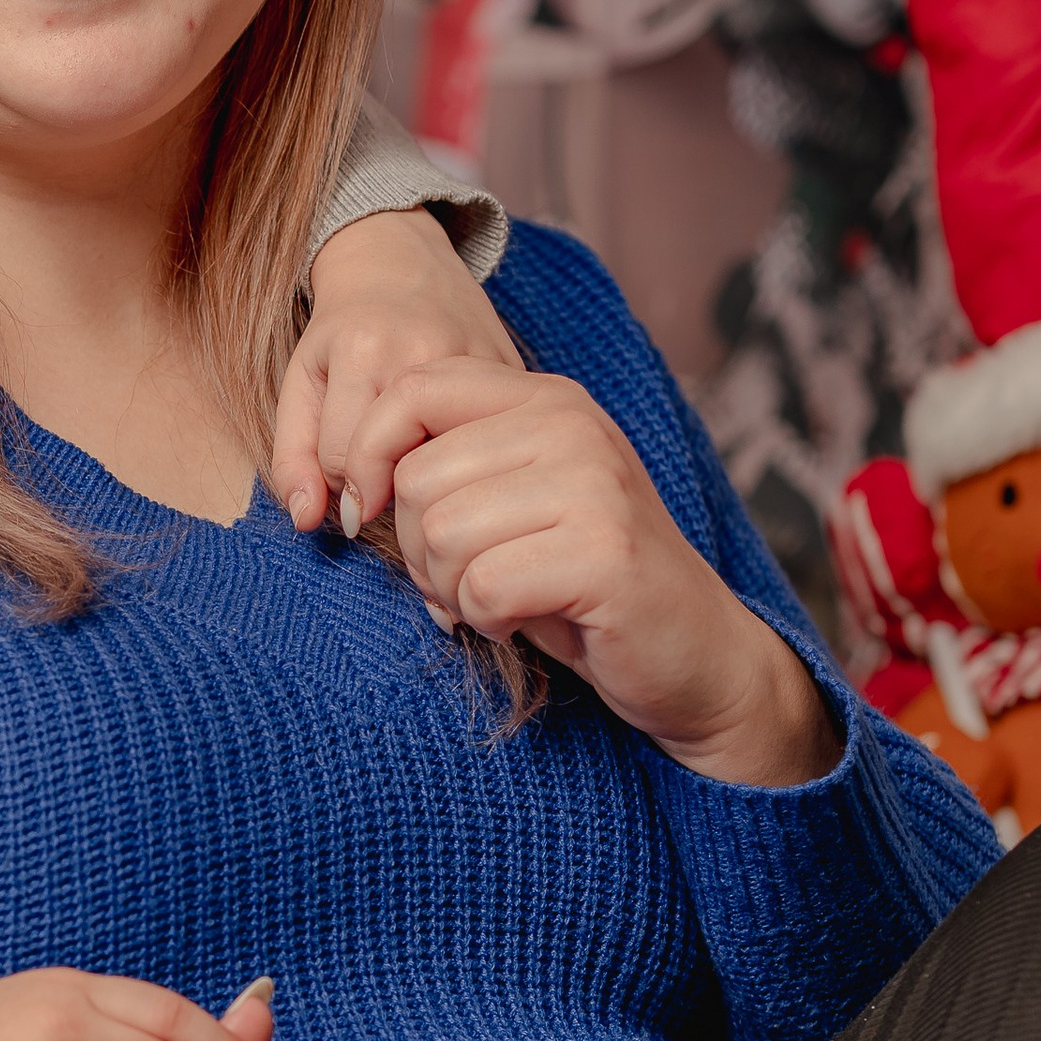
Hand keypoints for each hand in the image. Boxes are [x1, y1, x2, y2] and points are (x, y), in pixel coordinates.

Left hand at [272, 206, 516, 535]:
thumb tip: (306, 521)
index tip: (349, 470)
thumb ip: (292, 457)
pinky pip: (492, 443)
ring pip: (451, 461)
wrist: (403, 263)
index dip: (342, 479)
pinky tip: (457, 445)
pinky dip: (471, 457)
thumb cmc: (343, 331)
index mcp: (364, 352)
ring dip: (432, 472)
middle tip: (384, 468)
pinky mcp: (516, 373)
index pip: (345, 463)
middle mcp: (425, 353)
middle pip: (402, 465)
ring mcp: (478, 360)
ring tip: (417, 457)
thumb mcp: (303, 383)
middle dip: (388, 481)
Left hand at [340, 358, 838, 785]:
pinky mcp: (603, 552)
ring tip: (497, 600)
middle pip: (416, 478)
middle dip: (416, 549)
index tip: (364, 513)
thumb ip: (448, 469)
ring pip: (441, 534)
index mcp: (546, 398)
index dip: (368, 457)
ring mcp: (594, 484)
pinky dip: (486, 621)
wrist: (693, 651)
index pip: (413, 389)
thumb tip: (347, 489)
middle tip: (463, 580)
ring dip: (449, 589)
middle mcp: (572, 425)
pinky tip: (523, 622)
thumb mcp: (513, 502)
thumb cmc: (582, 581)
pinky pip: (482, 587)